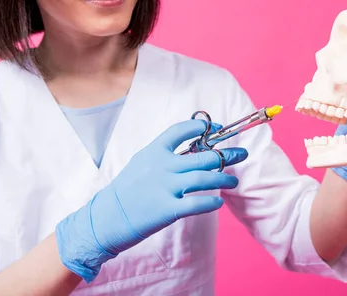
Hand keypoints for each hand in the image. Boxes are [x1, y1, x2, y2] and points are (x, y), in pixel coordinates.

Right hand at [55, 119, 247, 282]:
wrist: (105, 219)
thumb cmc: (125, 192)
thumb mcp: (140, 164)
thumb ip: (163, 156)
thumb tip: (193, 149)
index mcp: (153, 152)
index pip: (181, 130)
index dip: (202, 127)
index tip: (216, 128)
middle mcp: (161, 166)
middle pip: (203, 156)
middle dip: (226, 154)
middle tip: (241, 154)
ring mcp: (165, 187)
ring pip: (205, 178)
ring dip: (224, 178)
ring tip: (234, 181)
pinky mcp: (168, 210)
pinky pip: (197, 204)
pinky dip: (211, 202)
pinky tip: (218, 202)